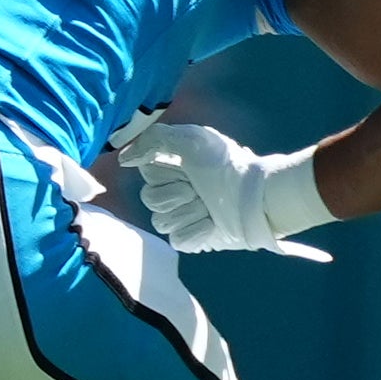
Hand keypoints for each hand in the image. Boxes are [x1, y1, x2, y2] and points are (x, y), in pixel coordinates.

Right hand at [109, 114, 332, 259]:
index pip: (147, 176)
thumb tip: (124, 159)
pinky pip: (177, 241)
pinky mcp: (193, 238)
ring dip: (190, 213)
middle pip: (150, 200)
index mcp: (171, 167)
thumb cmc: (227, 163)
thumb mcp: (192, 138)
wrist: (256, 195)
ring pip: (161, 222)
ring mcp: (182, 216)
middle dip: (178, 194)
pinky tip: (212, 224)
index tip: (188, 168)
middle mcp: (174, 191)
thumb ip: (153, 140)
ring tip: (210, 207)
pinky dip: (197, 232)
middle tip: (201, 189)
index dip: (166, 174)